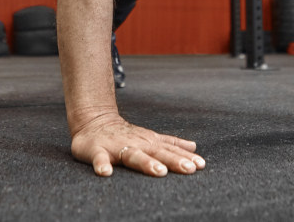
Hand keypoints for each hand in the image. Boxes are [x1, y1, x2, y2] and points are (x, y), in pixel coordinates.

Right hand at [71, 114, 205, 176]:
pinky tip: (105, 173)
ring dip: (146, 163)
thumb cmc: (124, 134)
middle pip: (157, 153)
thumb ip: (170, 143)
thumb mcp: (150, 137)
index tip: (200, 165)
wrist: (93, 121)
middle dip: (173, 161)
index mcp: (149, 143)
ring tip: (159, 171)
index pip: (170, 151)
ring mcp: (116, 147)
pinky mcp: (97, 151)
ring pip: (133, 155)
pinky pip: (99, 159)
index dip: (185, 158)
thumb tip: (194, 146)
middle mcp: (136, 144)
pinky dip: (102, 165)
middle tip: (188, 169)